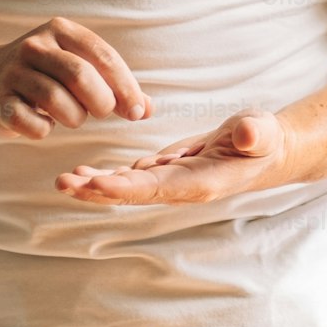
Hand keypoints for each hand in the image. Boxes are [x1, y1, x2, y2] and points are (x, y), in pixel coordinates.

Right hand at [0, 16, 151, 139]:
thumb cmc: (44, 74)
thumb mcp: (77, 67)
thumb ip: (113, 85)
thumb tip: (147, 109)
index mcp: (60, 30)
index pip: (103, 56)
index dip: (125, 87)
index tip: (137, 113)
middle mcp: (34, 46)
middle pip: (80, 75)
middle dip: (101, 102)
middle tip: (101, 113)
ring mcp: (12, 72)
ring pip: (56, 101)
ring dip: (74, 118)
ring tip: (72, 117)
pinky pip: (31, 124)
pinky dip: (44, 130)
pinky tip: (43, 124)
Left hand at [54, 108, 299, 205]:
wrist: (263, 151)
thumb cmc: (263, 140)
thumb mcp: (262, 132)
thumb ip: (254, 134)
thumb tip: (246, 134)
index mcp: (201, 183)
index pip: (158, 187)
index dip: (126, 187)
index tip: (97, 183)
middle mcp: (181, 189)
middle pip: (133, 194)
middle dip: (99, 190)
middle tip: (64, 183)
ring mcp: (172, 183)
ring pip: (127, 189)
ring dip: (95, 186)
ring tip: (65, 181)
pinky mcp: (166, 174)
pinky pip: (131, 179)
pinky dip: (106, 178)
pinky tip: (83, 175)